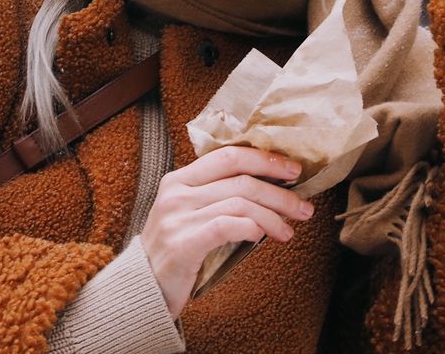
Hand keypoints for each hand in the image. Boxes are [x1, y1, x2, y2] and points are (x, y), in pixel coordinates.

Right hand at [140, 145, 313, 318]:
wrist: (142, 288)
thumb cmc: (175, 250)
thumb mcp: (188, 214)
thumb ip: (216, 197)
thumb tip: (268, 188)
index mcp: (179, 179)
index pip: (229, 156)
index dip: (264, 159)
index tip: (292, 170)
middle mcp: (177, 192)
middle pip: (240, 180)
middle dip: (279, 192)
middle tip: (302, 206)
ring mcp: (177, 217)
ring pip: (239, 203)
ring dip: (272, 216)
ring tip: (287, 231)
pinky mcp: (183, 243)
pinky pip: (226, 226)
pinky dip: (250, 228)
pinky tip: (262, 236)